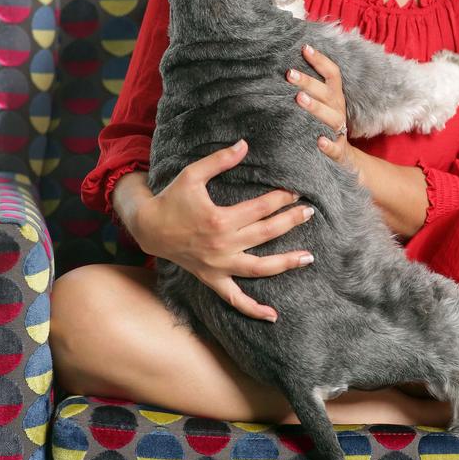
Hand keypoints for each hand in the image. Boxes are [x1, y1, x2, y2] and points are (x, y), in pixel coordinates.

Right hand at [134, 141, 314, 321]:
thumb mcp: (193, 174)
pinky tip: (273, 315)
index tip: (296, 191)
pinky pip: (235, 298)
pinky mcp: (212, 279)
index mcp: (219, 220)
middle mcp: (222, 245)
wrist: (148, 227)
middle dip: (290, 222)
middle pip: (266, 234)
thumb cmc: (172, 198)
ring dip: (285, 263)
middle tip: (310, 212)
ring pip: (259, 268)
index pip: (259, 209)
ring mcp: (219, 265)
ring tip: (309, 257)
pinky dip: (253, 309)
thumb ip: (220, 160)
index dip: (280, 198)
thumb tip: (244, 144)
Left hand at [287, 42, 355, 167]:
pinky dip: (328, 145)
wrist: (343, 158)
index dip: (320, 60)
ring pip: (331, 117)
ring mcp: (339, 130)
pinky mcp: (338, 151)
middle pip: (326, 92)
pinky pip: (335, 148)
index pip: (332, 74)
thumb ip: (309, 88)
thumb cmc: (324, 124)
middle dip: (308, 82)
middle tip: (289, 73)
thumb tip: (285, 67)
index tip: (304, 48)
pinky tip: (319, 142)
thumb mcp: (321, 104)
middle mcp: (338, 109)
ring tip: (299, 99)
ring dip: (316, 107)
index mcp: (334, 97)